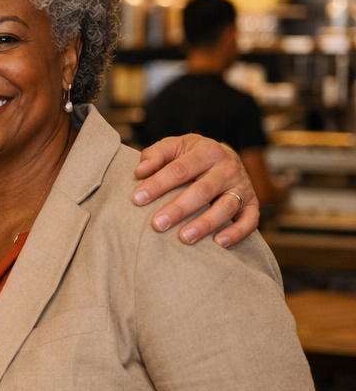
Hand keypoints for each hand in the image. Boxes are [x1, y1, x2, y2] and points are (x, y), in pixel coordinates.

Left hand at [133, 135, 258, 247]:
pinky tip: (219, 243)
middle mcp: (228, 168)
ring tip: (184, 238)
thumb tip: (140, 171)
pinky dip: (237, 232)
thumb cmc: (191, 156)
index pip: (180, 169)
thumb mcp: (174, 147)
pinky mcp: (252, 203)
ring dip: (205, 224)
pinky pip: (250, 220)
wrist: (225, 157)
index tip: (137, 199)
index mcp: (208, 151)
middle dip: (179, 208)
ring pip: (226, 206)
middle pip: (203, 190)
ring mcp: (242, 186)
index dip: (158, 184)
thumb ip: (156, 155)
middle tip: (158, 224)